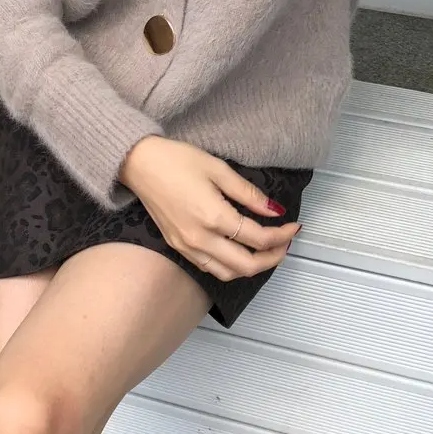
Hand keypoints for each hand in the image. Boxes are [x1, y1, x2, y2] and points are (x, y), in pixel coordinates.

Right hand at [120, 136, 301, 281]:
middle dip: (274, 257)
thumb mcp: (219, 169)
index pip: (259, 238)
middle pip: (248, 265)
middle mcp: (200, 239)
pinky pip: (210, 268)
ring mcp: (187, 246)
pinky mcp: (178, 247)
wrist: (138, 164)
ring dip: (253, 267)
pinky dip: (231, 267)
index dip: (282, 235)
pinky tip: (239, 252)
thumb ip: (249, 194)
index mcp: (213, 217)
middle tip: (285, 242)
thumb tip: (275, 210)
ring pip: (229, 274)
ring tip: (266, 250)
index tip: (293, 225)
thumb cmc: (175, 160)